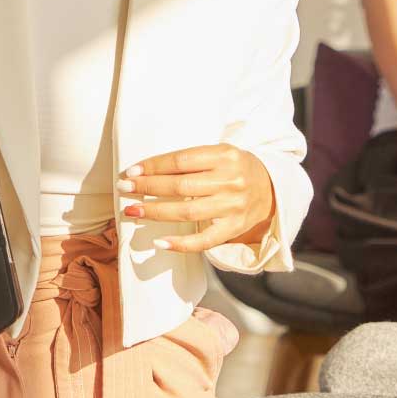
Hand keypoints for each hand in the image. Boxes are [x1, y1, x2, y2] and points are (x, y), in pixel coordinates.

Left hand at [119, 144, 274, 252]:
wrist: (272, 189)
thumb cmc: (237, 168)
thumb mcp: (221, 153)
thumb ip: (192, 160)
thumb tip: (148, 171)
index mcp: (225, 156)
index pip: (181, 161)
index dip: (153, 166)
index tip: (131, 171)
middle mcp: (230, 181)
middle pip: (180, 185)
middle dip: (147, 187)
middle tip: (123, 188)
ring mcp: (232, 207)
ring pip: (187, 212)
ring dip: (155, 211)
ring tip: (132, 210)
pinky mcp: (233, 229)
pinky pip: (203, 240)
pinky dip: (180, 244)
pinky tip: (159, 242)